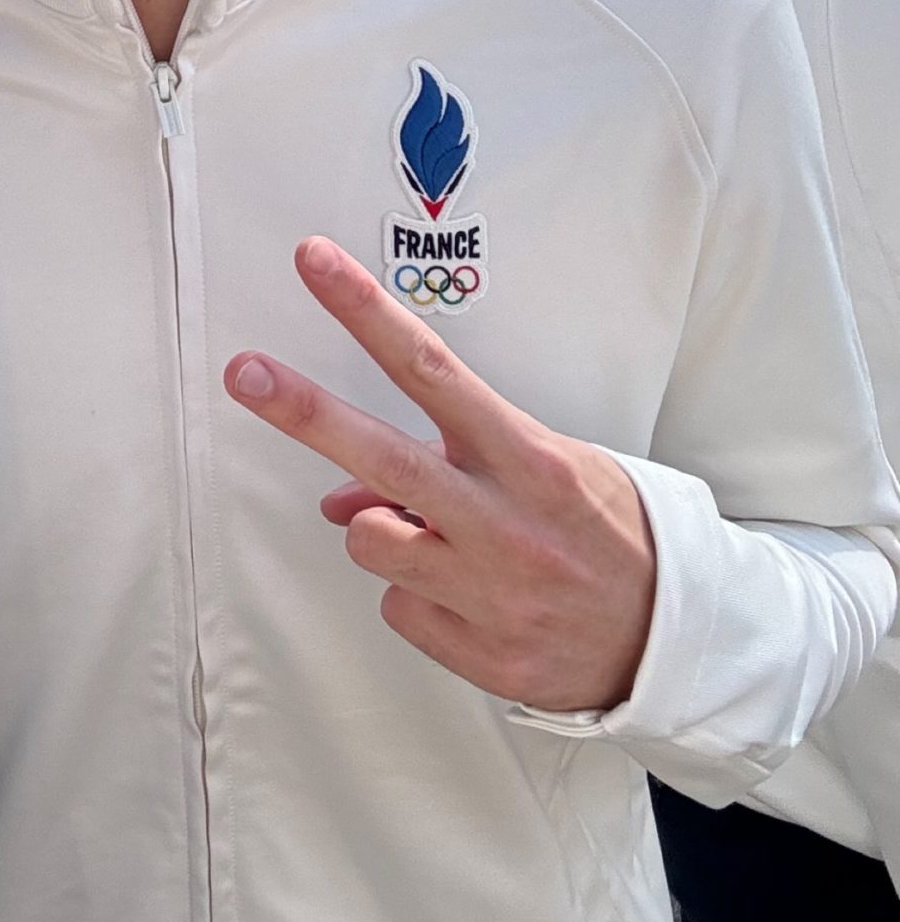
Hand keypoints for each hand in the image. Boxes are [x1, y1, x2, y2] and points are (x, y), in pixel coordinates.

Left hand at [225, 238, 655, 711]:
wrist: (675, 643)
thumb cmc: (605, 535)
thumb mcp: (550, 470)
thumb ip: (449, 464)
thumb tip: (345, 494)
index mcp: (530, 460)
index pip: (432, 370)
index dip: (366, 314)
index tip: (317, 264)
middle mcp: (506, 524)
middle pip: (382, 456)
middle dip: (305, 410)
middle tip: (245, 372)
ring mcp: (493, 594)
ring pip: (370, 540)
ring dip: (384, 532)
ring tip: (442, 539)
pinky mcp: (484, 657)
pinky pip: (399, 609)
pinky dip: (418, 597)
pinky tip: (470, 595)